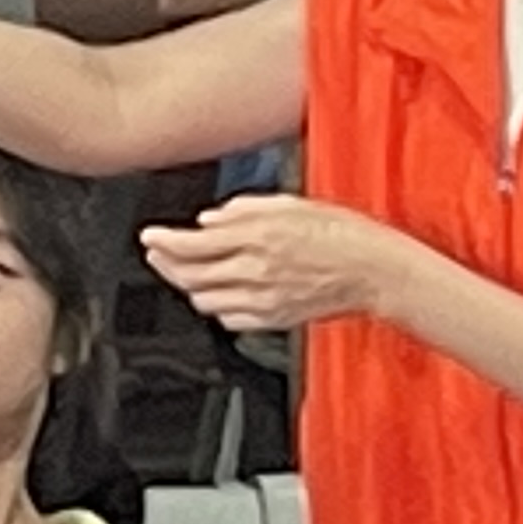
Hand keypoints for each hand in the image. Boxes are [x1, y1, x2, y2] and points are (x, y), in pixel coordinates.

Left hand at [139, 195, 404, 333]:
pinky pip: (229, 319)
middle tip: (158, 254)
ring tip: (189, 271)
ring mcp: (263, 300)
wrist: (373, 269)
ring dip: (190, 286)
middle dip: (166, 265)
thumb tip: (209, 220)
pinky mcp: (273, 320)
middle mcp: (255, 270)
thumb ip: (243, 209)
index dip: (162, 242)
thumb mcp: (289, 203)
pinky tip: (221, 291)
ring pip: (204, 300)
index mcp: (257, 236)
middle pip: (189, 276)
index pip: (191, 245)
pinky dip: (217, 305)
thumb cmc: (341, 232)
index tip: (149, 238)